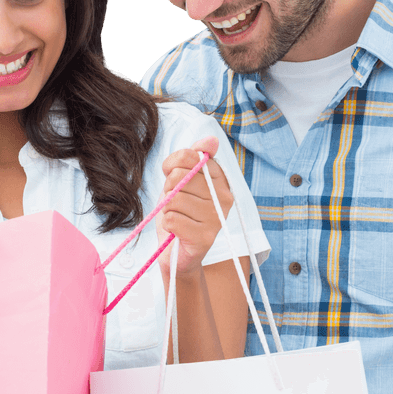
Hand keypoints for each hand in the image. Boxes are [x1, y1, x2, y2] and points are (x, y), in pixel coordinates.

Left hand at [156, 136, 233, 275]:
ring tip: (178, 217)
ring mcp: (217, 217)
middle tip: (176, 203)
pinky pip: (172, 218)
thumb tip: (211, 140)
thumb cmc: (180, 214)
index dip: (172, 165)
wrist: (178, 253)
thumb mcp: (182, 181)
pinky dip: (168, 224)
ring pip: (174, 199)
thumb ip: (193, 158)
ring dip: (168, 209)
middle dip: (169, 190)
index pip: (190, 156)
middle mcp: (225, 197)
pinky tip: (177, 230)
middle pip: (180, 176)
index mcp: (221, 179)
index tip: (172, 176)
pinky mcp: (205, 237)